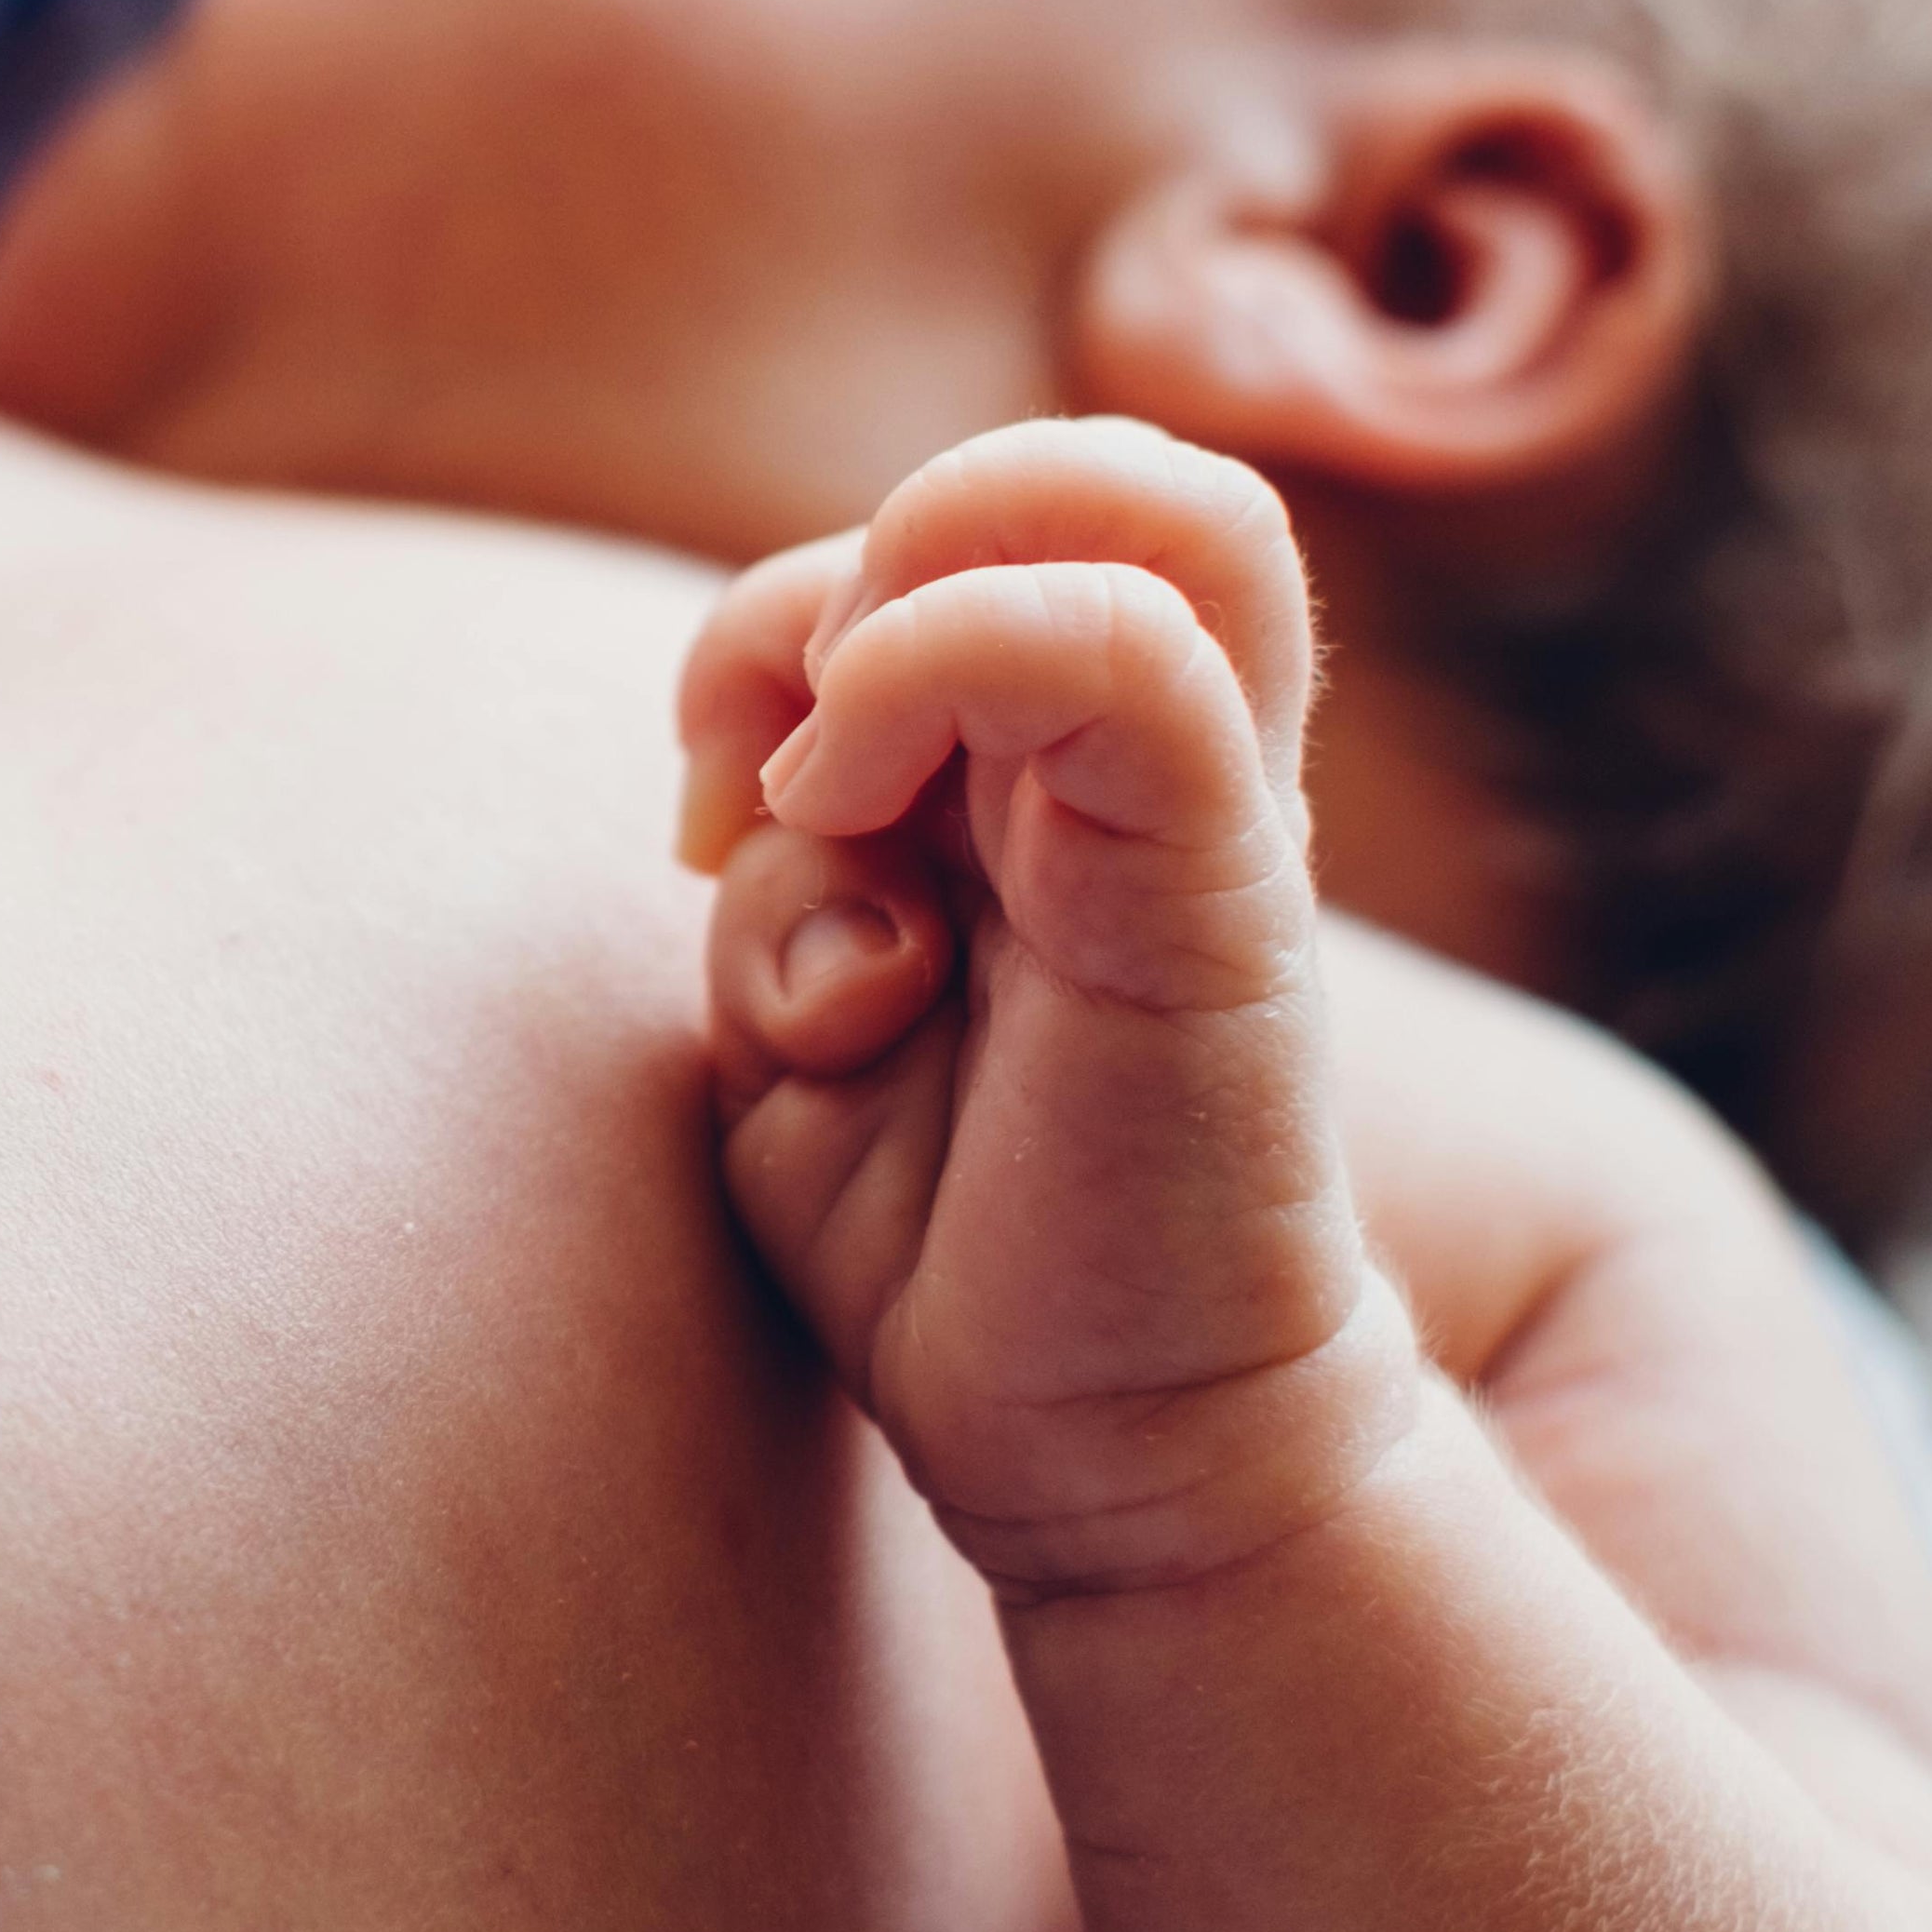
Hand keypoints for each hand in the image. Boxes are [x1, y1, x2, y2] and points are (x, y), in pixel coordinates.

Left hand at [676, 418, 1417, 1595]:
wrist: (1122, 1453)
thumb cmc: (950, 1241)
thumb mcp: (805, 1019)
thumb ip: (787, 868)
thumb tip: (769, 792)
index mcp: (1059, 767)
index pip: (959, 527)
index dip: (775, 628)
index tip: (706, 822)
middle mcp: (1153, 754)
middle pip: (1037, 478)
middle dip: (822, 589)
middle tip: (757, 790)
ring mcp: (1209, 810)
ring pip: (1128, 504)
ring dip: (899, 607)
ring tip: (829, 798)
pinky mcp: (1225, 898)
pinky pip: (1130, 651)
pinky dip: (941, 668)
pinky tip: (857, 871)